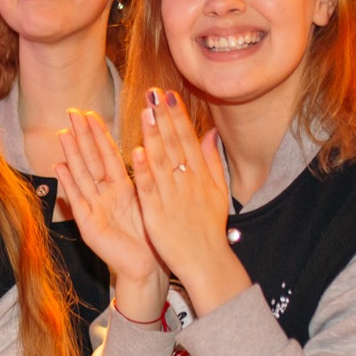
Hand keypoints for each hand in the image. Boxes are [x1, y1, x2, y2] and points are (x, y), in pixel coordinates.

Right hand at [54, 109, 165, 322]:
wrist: (148, 266)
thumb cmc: (151, 235)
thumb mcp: (148, 199)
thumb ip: (143, 176)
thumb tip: (144, 149)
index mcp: (120, 188)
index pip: (107, 155)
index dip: (99, 134)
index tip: (92, 113)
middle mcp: (103, 195)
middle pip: (91, 160)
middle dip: (82, 136)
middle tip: (72, 113)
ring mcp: (94, 209)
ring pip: (82, 176)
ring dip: (71, 155)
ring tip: (63, 133)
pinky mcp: (89, 225)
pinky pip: (78, 201)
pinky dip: (68, 184)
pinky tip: (59, 168)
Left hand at [133, 89, 248, 314]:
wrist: (208, 262)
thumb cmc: (210, 229)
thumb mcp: (218, 192)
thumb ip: (213, 162)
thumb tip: (210, 134)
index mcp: (201, 176)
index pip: (187, 140)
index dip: (176, 117)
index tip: (167, 95)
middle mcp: (188, 183)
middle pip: (174, 145)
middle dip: (163, 117)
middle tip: (153, 93)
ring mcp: (173, 198)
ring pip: (161, 162)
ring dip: (153, 136)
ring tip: (145, 112)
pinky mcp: (158, 215)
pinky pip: (150, 190)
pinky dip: (144, 171)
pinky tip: (137, 152)